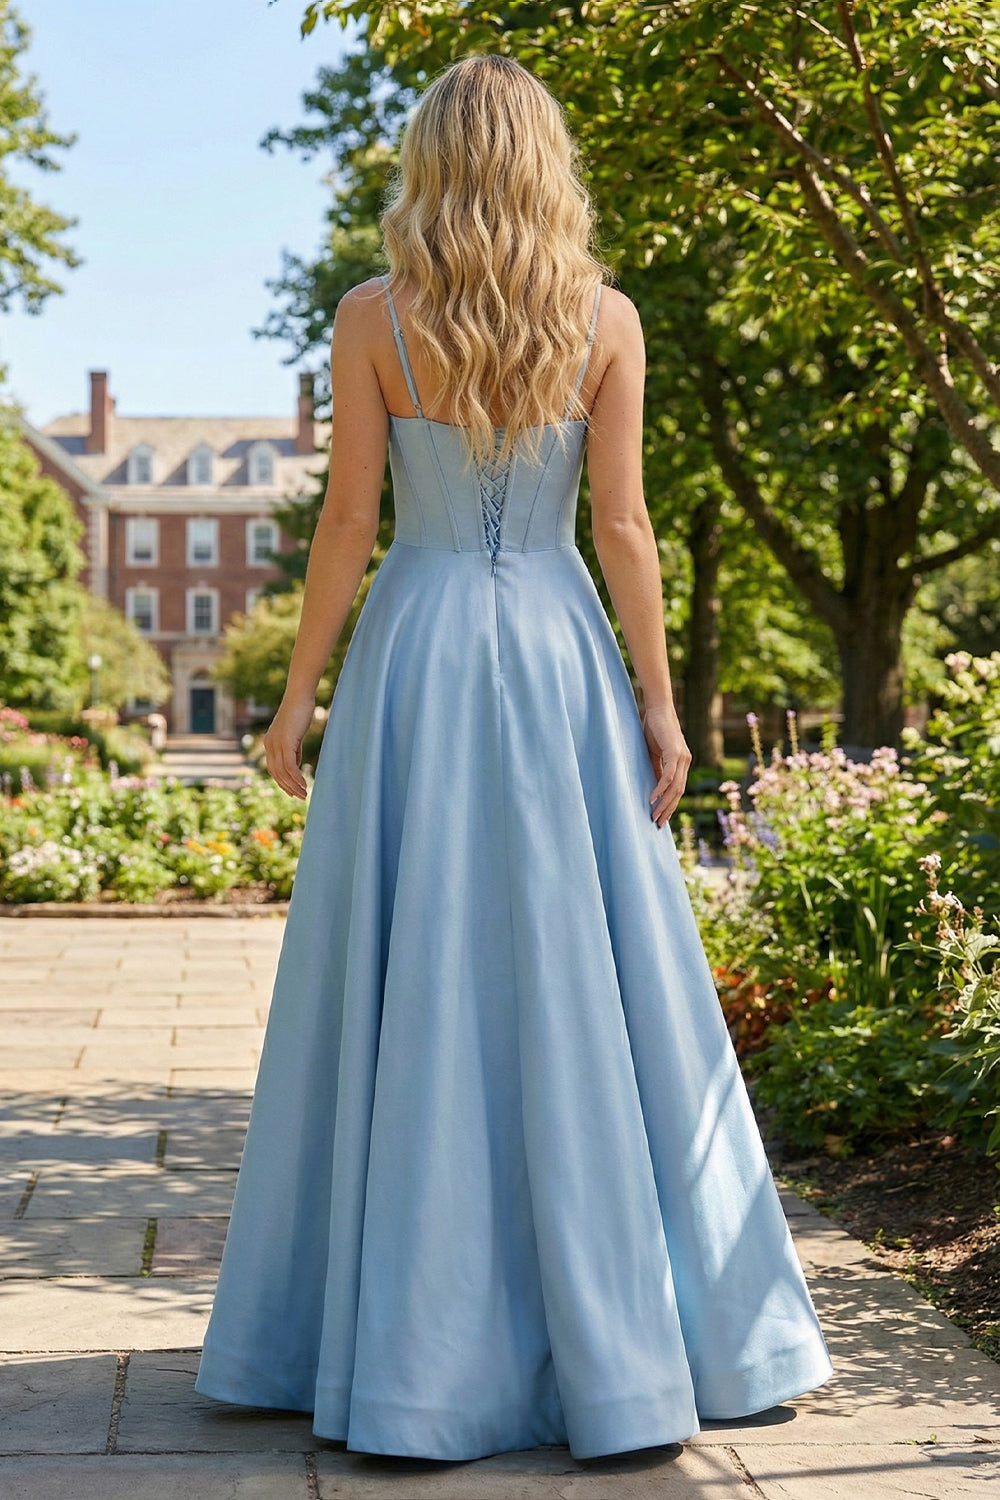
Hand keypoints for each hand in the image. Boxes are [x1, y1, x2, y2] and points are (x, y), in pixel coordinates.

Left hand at [262, 695, 314, 799]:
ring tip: (304, 794)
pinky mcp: (285, 743)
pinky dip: (296, 778)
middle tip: (300, 797)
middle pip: (276, 774)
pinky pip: (290, 766)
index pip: (273, 768)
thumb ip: (293, 750)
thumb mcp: (295, 734)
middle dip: (288, 787)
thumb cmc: (299, 712)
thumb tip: (295, 766)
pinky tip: (304, 784)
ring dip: (294, 786)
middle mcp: (270, 745)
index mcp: (270, 743)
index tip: (293, 791)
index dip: (282, 782)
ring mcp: (276, 744)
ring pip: (283, 772)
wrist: (299, 697)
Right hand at [642, 702, 691, 826]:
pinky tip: (652, 798)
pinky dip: (660, 789)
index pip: (678, 789)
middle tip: (658, 823)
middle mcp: (685, 762)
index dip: (671, 804)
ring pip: (675, 788)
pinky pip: (668, 776)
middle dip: (668, 809)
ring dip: (664, 804)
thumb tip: (655, 788)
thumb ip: (657, 769)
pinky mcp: (675, 753)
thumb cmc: (654, 728)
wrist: (658, 708)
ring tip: (654, 815)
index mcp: (682, 762)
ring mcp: (682, 758)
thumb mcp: (654, 753)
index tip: (662, 818)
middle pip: (679, 792)